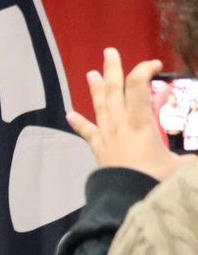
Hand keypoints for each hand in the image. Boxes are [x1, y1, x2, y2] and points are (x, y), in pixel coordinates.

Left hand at [67, 48, 193, 180]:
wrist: (125, 202)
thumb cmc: (155, 182)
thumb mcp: (183, 166)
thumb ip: (193, 157)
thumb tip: (196, 158)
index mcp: (141, 124)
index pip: (138, 87)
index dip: (144, 70)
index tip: (154, 65)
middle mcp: (121, 125)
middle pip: (114, 91)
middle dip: (112, 69)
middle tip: (110, 52)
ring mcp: (107, 137)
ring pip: (100, 107)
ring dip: (95, 89)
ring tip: (91, 73)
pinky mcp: (100, 151)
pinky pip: (88, 134)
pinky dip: (79, 123)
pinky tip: (69, 114)